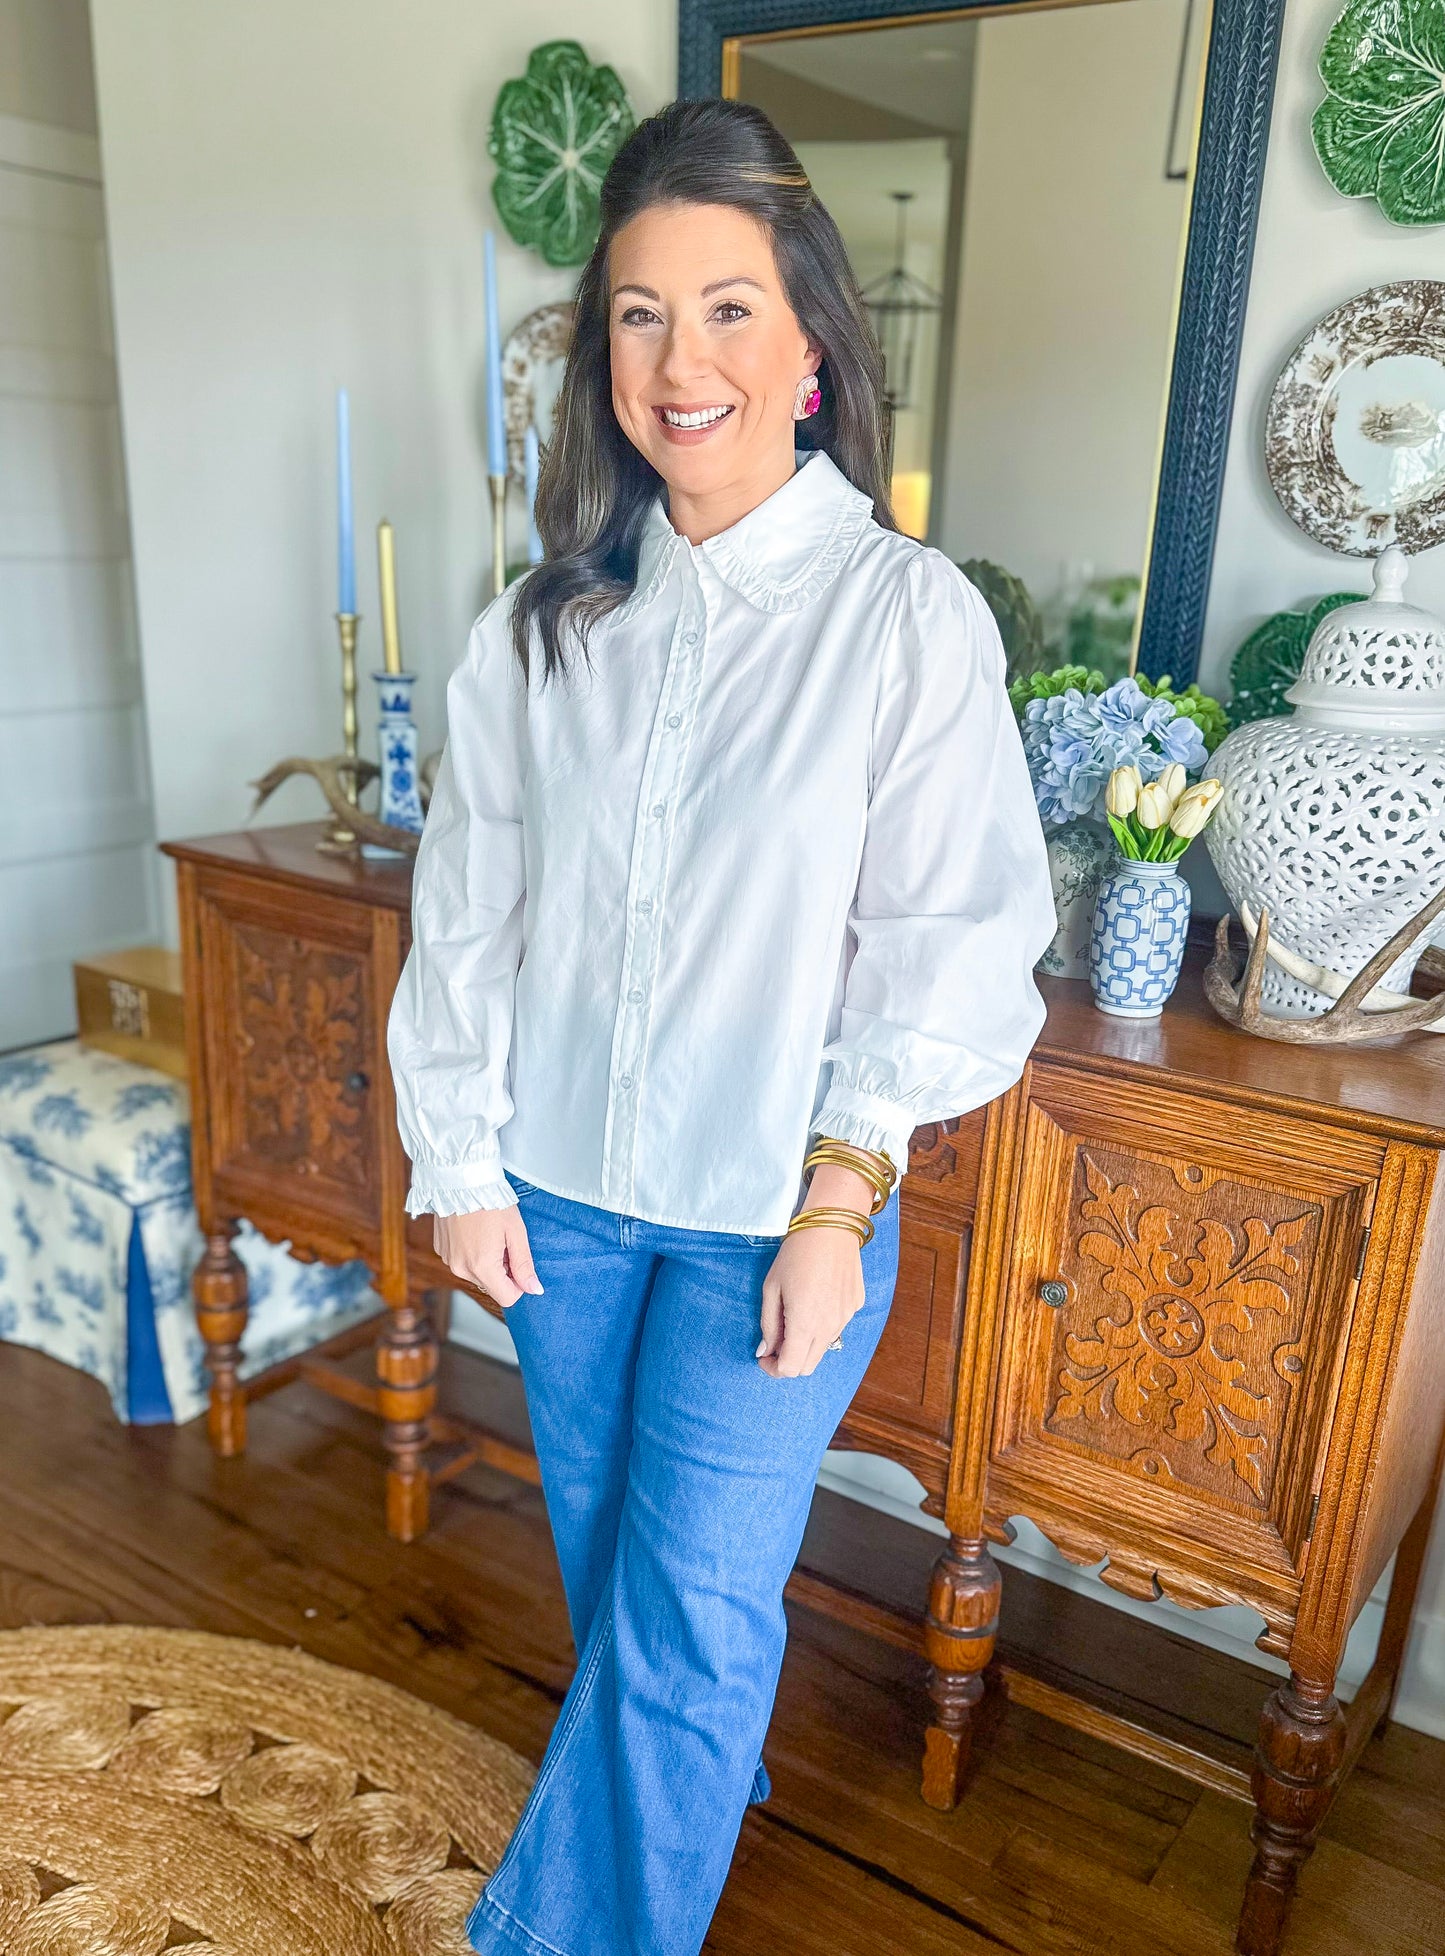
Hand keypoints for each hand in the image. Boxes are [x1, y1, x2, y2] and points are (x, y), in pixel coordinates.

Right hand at [433, 1206, 543, 1307]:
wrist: (460, 1179)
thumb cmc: (491, 1201)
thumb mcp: (516, 1232)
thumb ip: (524, 1265)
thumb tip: (534, 1290)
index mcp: (482, 1266)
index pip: (507, 1298)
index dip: (519, 1284)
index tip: (519, 1263)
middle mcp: (461, 1268)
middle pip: (491, 1286)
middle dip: (502, 1270)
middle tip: (503, 1242)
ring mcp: (448, 1260)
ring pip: (477, 1274)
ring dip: (486, 1262)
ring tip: (488, 1234)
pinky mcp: (441, 1251)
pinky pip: (463, 1262)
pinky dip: (472, 1253)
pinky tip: (474, 1232)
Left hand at [756, 1161, 874, 1378]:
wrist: (832, 1226)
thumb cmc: (796, 1254)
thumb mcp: (771, 1288)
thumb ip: (769, 1324)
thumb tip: (765, 1351)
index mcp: (805, 1324)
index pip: (790, 1369)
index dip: (773, 1369)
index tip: (764, 1356)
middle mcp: (829, 1327)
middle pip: (808, 1366)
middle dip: (789, 1361)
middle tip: (776, 1341)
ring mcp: (846, 1318)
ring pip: (823, 1347)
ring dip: (806, 1343)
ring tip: (794, 1316)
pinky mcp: (855, 1306)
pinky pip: (836, 1326)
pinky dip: (822, 1325)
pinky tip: (815, 1298)